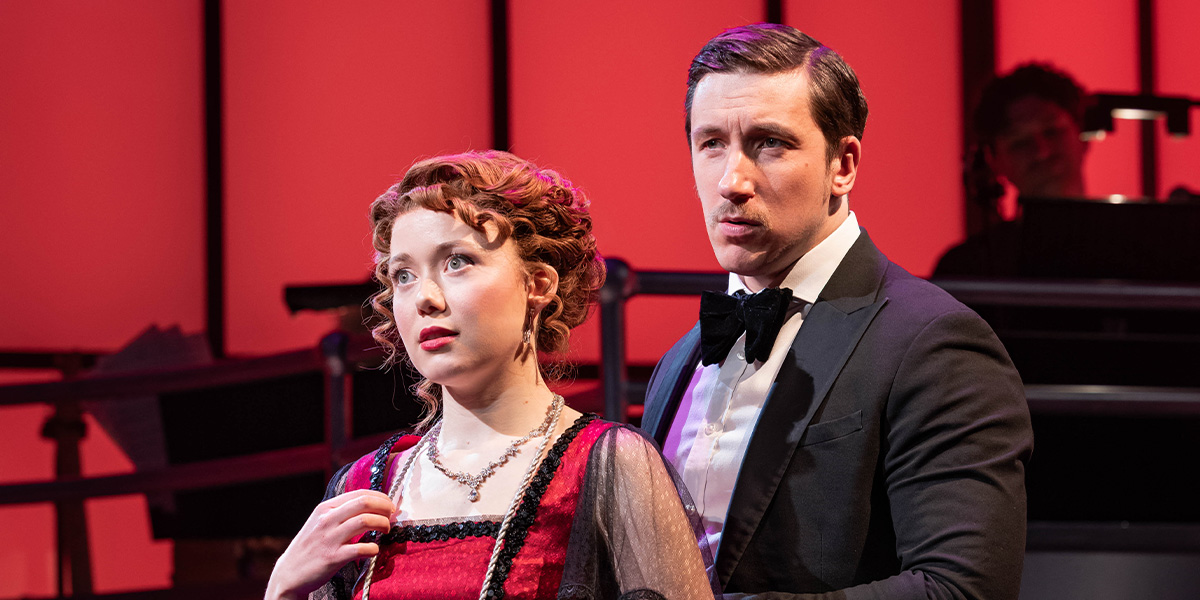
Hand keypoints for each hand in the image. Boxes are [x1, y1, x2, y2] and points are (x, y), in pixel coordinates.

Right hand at [265, 489, 395, 599]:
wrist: (289, 573)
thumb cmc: (310, 547)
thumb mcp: (320, 522)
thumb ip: (340, 513)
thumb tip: (369, 505)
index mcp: (325, 508)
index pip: (359, 494)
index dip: (380, 497)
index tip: (389, 505)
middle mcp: (327, 520)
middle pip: (364, 503)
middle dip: (384, 507)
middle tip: (391, 516)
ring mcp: (329, 538)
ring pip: (364, 521)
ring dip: (382, 524)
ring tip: (386, 531)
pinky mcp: (332, 557)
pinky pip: (360, 548)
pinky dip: (373, 548)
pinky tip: (374, 550)